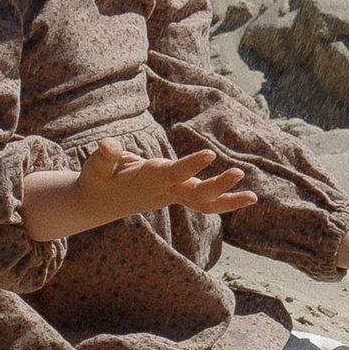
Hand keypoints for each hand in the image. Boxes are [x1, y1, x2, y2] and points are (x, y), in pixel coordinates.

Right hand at [57, 141, 255, 233]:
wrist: (96, 205)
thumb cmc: (96, 180)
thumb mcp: (95, 167)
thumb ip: (105, 156)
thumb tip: (109, 145)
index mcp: (148, 180)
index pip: (173, 172)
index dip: (191, 164)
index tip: (210, 154)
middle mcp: (164, 190)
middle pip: (195, 193)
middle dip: (218, 185)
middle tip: (239, 172)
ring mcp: (171, 195)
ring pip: (203, 202)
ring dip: (227, 200)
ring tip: (253, 196)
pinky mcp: (174, 195)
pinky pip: (202, 202)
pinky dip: (222, 200)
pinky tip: (245, 196)